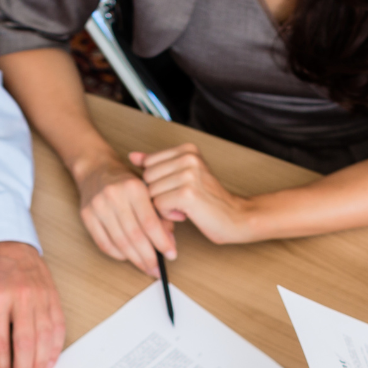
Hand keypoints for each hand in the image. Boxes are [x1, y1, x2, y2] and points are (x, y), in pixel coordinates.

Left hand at [0, 241, 65, 367]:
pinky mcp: (53, 298)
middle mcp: (22, 299)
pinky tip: (49, 363)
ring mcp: (41, 298)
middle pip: (26, 344)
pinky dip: (55, 349)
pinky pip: (58, 328)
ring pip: (45, 339)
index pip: (1, 343)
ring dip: (41, 365)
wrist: (8, 245)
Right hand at [74, 151, 177, 275]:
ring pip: (120, 242)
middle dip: (148, 256)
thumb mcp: (148, 190)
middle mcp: (114, 196)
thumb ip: (161, 214)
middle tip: (158, 269)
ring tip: (146, 267)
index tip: (172, 255)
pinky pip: (103, 243)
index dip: (161, 242)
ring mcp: (98, 206)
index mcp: (134, 188)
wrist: (96, 168)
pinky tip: (128, 257)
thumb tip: (170, 243)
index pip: (150, 223)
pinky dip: (117, 254)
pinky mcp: (86, 215)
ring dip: (135, 259)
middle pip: (135, 236)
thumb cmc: (126, 181)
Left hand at [132, 145, 257, 244]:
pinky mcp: (187, 193)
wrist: (235, 217)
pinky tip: (185, 213)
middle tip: (180, 200)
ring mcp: (188, 174)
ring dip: (163, 205)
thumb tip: (132, 156)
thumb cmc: (208, 200)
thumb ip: (157, 164)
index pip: (148, 164)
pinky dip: (168, 214)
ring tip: (184, 206)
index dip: (157, 182)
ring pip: (150, 192)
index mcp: (187, 149)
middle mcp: (188, 157)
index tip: (177, 188)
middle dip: (158, 194)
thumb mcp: (182, 176)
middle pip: (147, 177)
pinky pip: (158, 205)